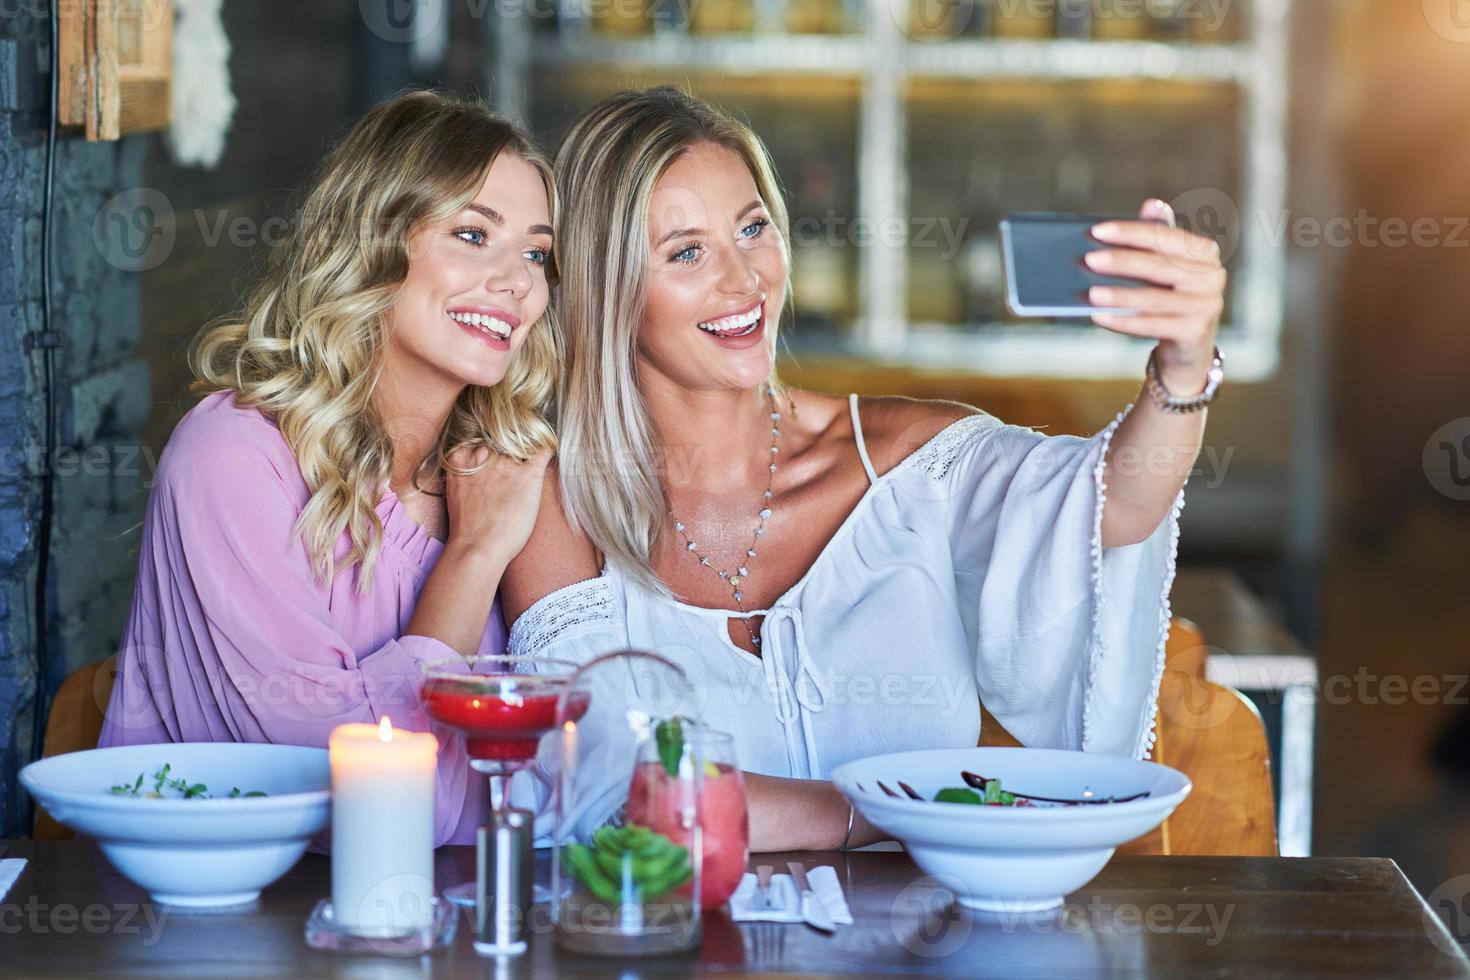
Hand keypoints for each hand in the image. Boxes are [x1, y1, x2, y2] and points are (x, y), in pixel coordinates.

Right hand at [442, 444, 552, 564]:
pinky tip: (550, 451)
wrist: (478, 548)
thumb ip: (468, 475)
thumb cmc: (467, 529)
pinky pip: (543, 451)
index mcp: (462, 458)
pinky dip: (548, 449)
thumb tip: (480, 474)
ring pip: (522, 444)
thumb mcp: (457, 493)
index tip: (498, 457)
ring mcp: (507, 463)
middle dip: (508, 449)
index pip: (480, 439)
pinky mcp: (528, 475)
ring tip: (527, 468)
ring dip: (526, 452)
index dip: (491, 448)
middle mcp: (484, 455)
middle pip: (501, 440)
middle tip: (513, 471)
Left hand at [1084, 198, 1225, 394]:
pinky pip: (1153, 326)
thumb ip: (1158, 235)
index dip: (1131, 232)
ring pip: (1154, 299)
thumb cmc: (1169, 292)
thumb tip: (1150, 205)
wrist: (1188, 341)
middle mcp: (1212, 276)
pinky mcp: (1195, 332)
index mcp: (1204, 251)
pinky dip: (1123, 322)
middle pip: (1158, 266)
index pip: (1164, 236)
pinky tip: (1099, 316)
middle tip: (1089, 259)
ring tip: (1090, 294)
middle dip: (1121, 262)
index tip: (1098, 231)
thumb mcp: (1166, 263)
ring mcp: (1207, 306)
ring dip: (1119, 296)